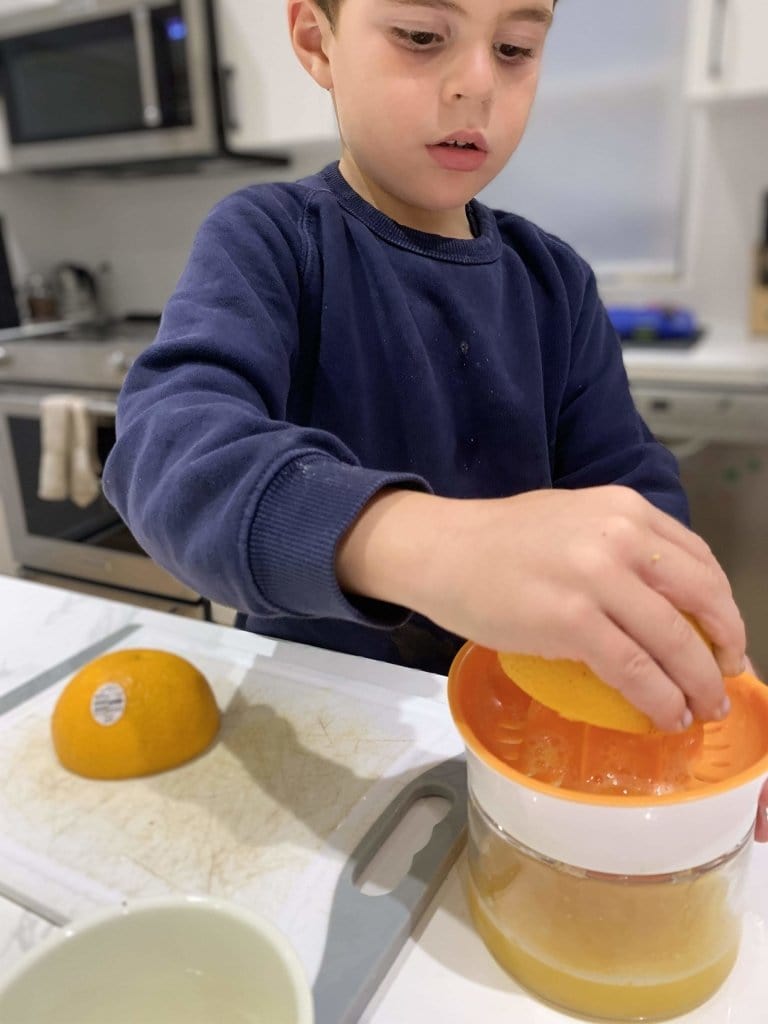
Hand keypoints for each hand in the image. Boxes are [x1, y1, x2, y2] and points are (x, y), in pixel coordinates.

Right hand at [337, 485, 745, 731]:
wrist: (438, 549)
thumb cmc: (496, 541)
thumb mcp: (573, 521)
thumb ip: (620, 548)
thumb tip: (660, 602)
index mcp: (625, 508)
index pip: (700, 560)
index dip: (724, 608)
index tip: (726, 639)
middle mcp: (620, 535)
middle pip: (702, 599)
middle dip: (725, 648)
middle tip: (726, 678)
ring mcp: (596, 576)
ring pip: (675, 641)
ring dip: (699, 685)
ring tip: (702, 709)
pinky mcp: (569, 619)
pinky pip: (634, 669)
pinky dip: (659, 698)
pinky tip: (665, 715)